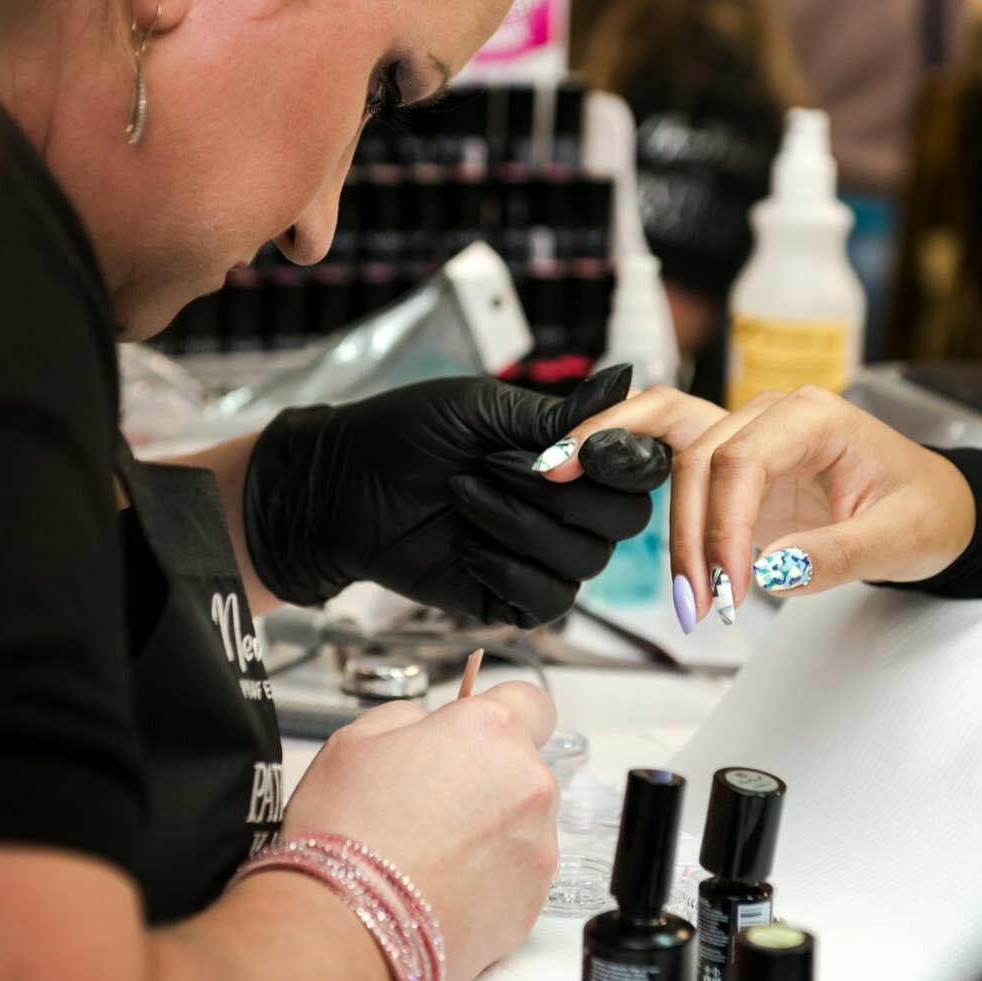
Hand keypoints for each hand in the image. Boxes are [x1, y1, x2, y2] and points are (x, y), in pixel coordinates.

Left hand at [242, 367, 671, 626]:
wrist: (342, 488)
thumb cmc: (405, 434)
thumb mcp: (483, 409)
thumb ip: (557, 415)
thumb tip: (626, 381)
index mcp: (572, 457)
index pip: (640, 469)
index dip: (621, 461)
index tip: (579, 448)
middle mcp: (570, 508)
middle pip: (624, 521)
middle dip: (559, 494)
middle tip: (492, 464)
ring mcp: (544, 555)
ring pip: (585, 561)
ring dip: (520, 524)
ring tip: (463, 494)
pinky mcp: (512, 597)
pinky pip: (547, 599)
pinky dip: (506, 568)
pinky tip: (464, 545)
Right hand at [281, 682, 560, 980]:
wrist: (347, 926)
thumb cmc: (346, 834)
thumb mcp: (354, 740)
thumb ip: (406, 718)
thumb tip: (425, 727)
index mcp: (491, 731)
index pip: (533, 703)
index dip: (503, 717)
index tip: (478, 736)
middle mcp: (528, 785)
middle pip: (522, 770)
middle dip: (485, 781)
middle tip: (429, 804)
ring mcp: (537, 848)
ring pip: (522, 826)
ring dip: (489, 832)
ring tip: (429, 855)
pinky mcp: (533, 903)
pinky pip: (518, 877)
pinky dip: (489, 879)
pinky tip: (440, 886)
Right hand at [542, 385, 975, 627]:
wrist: (935, 506)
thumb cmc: (924, 511)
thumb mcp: (899, 539)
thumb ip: (836, 554)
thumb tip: (770, 570)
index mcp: (814, 416)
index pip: (739, 461)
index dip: (721, 528)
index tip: (729, 591)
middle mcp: (771, 412)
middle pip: (697, 459)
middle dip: (689, 539)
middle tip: (699, 609)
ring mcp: (745, 429)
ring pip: (670, 448)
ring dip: (659, 517)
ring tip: (665, 584)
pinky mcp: (728, 458)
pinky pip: (663, 444)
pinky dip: (616, 448)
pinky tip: (569, 461)